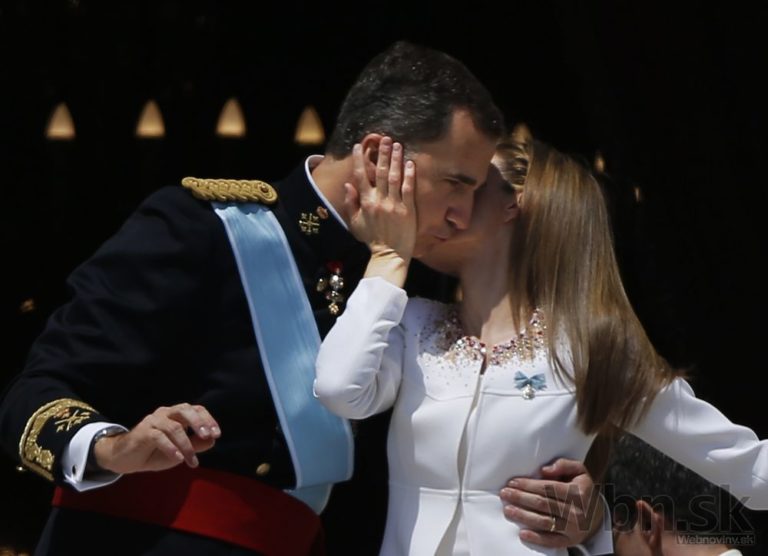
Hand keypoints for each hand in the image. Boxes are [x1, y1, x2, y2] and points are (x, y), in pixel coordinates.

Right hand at [93, 403, 220, 473]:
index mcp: (176, 415)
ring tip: (191, 461)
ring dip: (186, 445)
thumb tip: (212, 440)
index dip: (208, 419)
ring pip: (174, 427)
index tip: (217, 434)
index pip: (196, 409)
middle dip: (198, 422)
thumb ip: (196, 444)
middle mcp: (165, 413)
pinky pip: (159, 437)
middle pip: (185, 410)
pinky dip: (171, 448)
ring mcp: (153, 421)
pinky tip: (177, 459)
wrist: (126, 459)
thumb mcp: (180, 450)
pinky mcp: (143, 432)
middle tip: (207, 436)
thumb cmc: (155, 452)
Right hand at [344, 137, 416, 261]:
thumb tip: (348, 184)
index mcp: (366, 203)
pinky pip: (408, 189)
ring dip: (396, 159)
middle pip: (380, 172)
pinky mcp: (408, 210)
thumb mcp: (355, 223)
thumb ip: (351, 203)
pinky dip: (409, 175)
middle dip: (382, 153)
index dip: (360, 160)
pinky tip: (410, 163)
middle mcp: (379, 200)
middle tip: (384, 139)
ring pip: (395, 177)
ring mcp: (395, 204)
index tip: (359, 146)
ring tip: (397, 145)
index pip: (361, 176)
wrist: (389, 254)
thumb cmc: (372, 239)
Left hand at [500, 458, 603, 548]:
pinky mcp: (569, 540)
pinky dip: (536, 538)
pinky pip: (551, 541)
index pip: (548, 488)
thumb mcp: (579, 471)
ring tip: (508, 510)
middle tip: (505, 494)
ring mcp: (573, 528)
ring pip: (544, 521)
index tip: (513, 482)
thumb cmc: (581, 489)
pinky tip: (522, 533)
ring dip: (523, 516)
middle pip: (543, 504)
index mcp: (578, 492)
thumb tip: (544, 470)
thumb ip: (563, 465)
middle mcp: (576, 511)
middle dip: (521, 498)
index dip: (529, 485)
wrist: (596, 515)